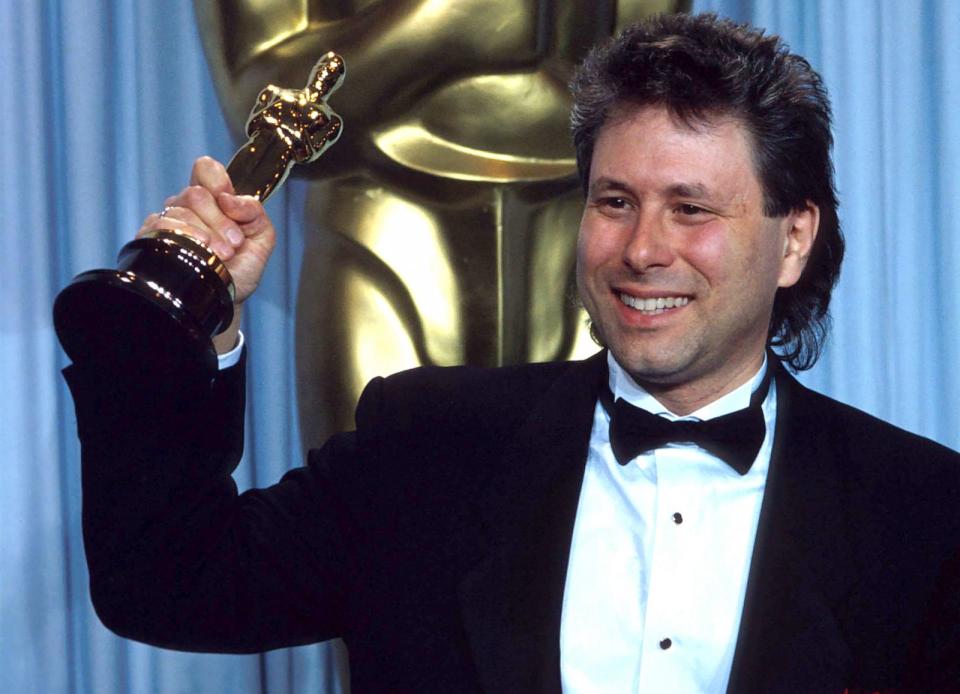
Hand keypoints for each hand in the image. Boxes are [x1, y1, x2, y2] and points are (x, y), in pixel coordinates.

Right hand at [138, 156, 276, 351]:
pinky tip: (200, 251)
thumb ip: (255, 212)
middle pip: (196, 192)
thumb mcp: (261, 238)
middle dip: (220, 220)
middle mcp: (189, 206)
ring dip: (208, 233)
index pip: (205, 170)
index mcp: (215, 199)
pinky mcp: (153, 237)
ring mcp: (170, 220)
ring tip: (221, 255)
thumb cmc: (240, 268)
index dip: (216, 179)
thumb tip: (231, 198)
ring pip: (182, 209)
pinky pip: (163, 224)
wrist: (225, 298)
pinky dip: (186, 236)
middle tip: (233, 243)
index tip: (228, 202)